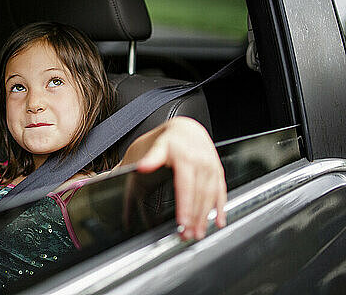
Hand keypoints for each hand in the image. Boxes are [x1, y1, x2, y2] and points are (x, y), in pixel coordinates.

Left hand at [121, 116, 226, 239]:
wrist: (189, 128)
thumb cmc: (171, 139)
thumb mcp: (158, 146)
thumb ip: (151, 158)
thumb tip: (142, 166)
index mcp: (186, 159)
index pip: (186, 186)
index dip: (185, 206)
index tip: (182, 222)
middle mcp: (202, 164)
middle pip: (199, 195)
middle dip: (195, 217)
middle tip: (188, 235)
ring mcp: (212, 168)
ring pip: (211, 196)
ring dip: (206, 217)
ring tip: (199, 233)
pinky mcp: (218, 172)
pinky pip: (221, 192)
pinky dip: (221, 208)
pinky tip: (219, 221)